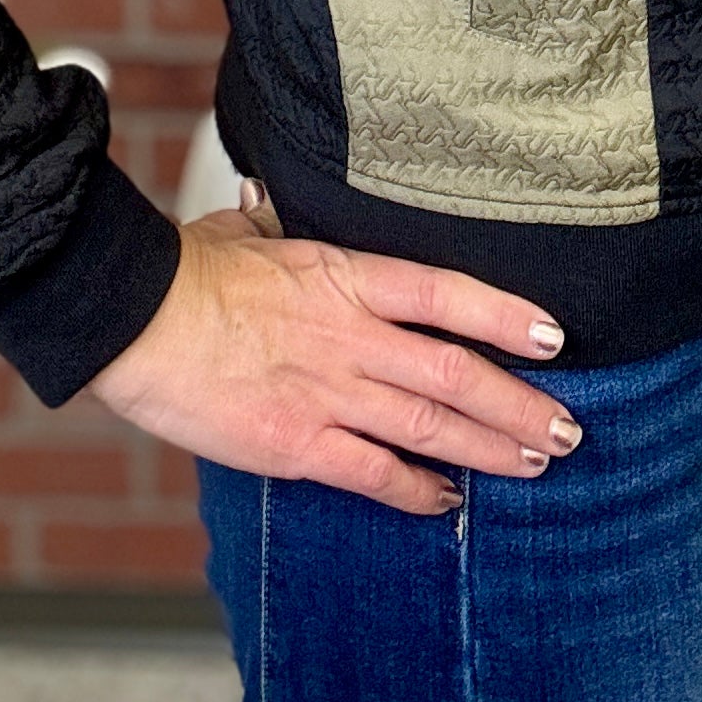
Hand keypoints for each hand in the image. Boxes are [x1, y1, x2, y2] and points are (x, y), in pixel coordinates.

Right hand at [85, 199, 580, 517]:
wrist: (135, 319)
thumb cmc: (184, 271)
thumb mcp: (244, 231)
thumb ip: (274, 223)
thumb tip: (268, 201)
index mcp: (342, 276)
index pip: (444, 293)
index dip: (504, 315)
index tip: (552, 336)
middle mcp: (348, 335)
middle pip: (455, 371)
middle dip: (519, 402)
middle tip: (567, 426)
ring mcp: (325, 391)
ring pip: (429, 426)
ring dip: (489, 447)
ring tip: (535, 461)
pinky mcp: (295, 444)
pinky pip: (373, 473)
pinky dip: (417, 490)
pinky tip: (447, 500)